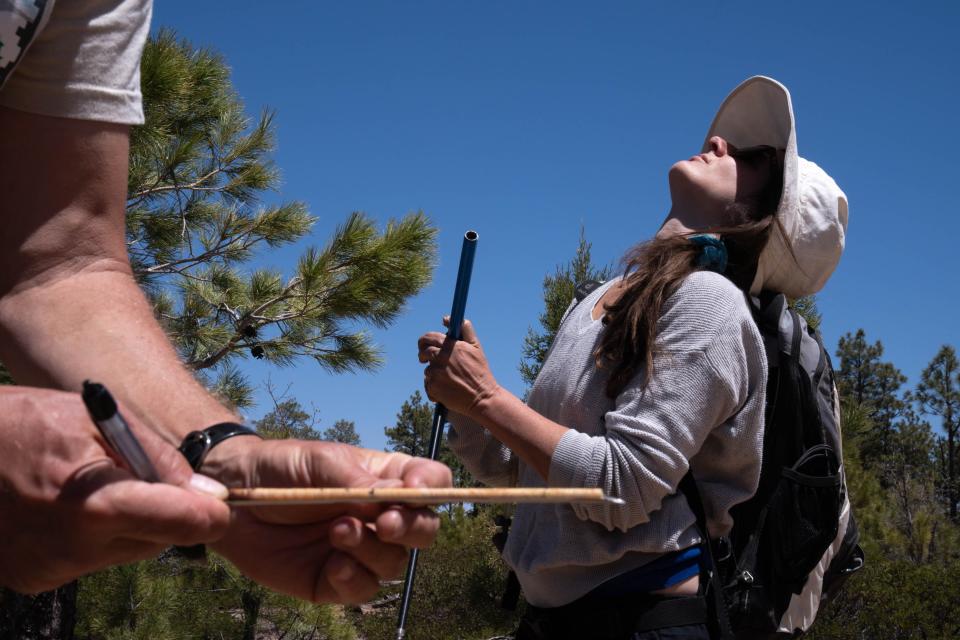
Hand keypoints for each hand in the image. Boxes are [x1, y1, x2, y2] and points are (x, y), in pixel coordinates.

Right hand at [0, 387, 230, 593]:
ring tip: (87, 485)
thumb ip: (158, 458)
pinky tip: (62, 507)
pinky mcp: (32, 579)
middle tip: (132, 474)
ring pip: (125, 550)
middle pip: (158, 540)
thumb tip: (208, 494)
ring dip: (124, 523)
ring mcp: (50, 569)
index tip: (220, 504)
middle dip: (161, 511)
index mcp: (96, 504)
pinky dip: (90, 537)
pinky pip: (88, 560)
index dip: (210, 513)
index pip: (183, 524)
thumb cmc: (26, 421)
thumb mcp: (98, 418)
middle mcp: (74, 549)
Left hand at [203, 438, 450, 602]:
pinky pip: (362, 590)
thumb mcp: (319, 462)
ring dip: (373, 551)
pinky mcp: (334, 580)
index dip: (430, 487)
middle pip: (424, 528)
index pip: (431, 482)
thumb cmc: (280, 468)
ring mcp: (359, 550)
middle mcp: (379, 516)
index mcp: (384, 478)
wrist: (232, 499)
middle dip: (411, 528)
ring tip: (338, 532)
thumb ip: (357, 480)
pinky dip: (354, 580)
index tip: (410, 488)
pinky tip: (333, 565)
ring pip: (394, 563)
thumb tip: (395, 496)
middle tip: (382, 522)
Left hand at [418, 318, 500, 417]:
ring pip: (427, 370)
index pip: (428, 337)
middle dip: (423, 355)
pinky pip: (428, 385)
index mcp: (451, 346)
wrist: (482, 397)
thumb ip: (464, 329)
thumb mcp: (476, 346)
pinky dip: (434, 387)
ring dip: (433, 373)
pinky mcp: (433, 387)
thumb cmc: (480, 371)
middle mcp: (441, 358)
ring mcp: (436, 373)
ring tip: (448, 380)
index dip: (424, 341)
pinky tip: (446, 390)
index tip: (425, 346)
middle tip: (426, 360)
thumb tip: (446, 318)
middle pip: (423, 352)